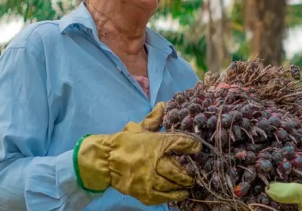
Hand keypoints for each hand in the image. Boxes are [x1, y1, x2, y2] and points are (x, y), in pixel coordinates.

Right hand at [74, 103, 201, 204]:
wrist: (104, 160)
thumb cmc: (124, 143)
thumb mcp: (139, 128)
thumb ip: (154, 118)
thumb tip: (163, 105)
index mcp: (155, 144)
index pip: (179, 143)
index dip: (191, 145)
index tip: (198, 148)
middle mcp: (153, 162)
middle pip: (178, 170)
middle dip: (188, 172)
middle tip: (195, 173)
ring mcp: (148, 179)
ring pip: (171, 185)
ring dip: (182, 185)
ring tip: (189, 185)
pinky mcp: (142, 192)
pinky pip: (161, 197)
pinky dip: (172, 196)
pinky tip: (180, 194)